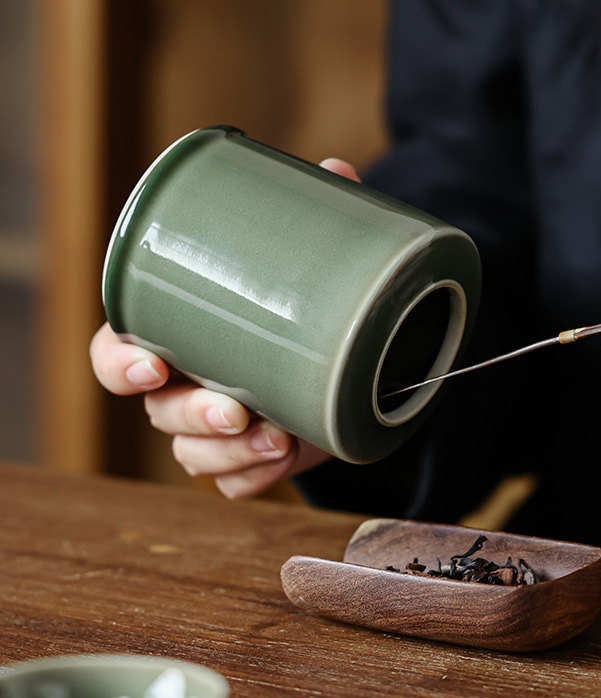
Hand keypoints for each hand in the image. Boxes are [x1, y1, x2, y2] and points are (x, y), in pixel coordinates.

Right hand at [89, 157, 359, 496]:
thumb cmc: (303, 308)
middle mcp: (186, 386)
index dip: (120, 365)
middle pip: (157, 412)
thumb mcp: (311, 265)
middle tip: (236, 412)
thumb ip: (316, 221)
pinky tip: (281, 461)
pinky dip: (252, 480)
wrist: (348, 365)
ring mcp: (216, 431)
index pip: (116, 352)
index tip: (153, 364)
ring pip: (190, 456)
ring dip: (227, 455)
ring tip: (277, 438)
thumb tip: (334, 170)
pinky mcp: (251, 462)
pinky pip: (232, 487)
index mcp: (178, 333)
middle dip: (191, 417)